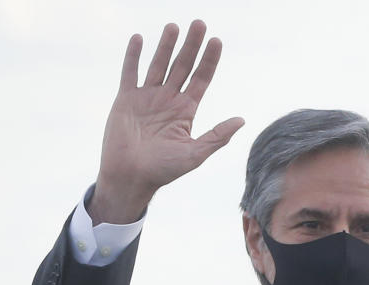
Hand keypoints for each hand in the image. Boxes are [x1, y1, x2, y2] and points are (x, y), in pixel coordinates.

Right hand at [90, 20, 244, 224]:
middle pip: (183, 66)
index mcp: (186, 111)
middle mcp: (168, 100)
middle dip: (191, 45)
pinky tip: (139, 39)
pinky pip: (130, 72)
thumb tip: (242, 120)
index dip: (209, 60)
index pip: (201, 78)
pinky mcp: (126, 99)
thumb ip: (217, 135)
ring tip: (174, 26)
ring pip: (159, 65)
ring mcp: (147, 97)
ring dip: (166, 45)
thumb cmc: (164, 170)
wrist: (131, 176)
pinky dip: (134, 56)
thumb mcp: (195, 153)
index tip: (216, 41)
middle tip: (199, 23)